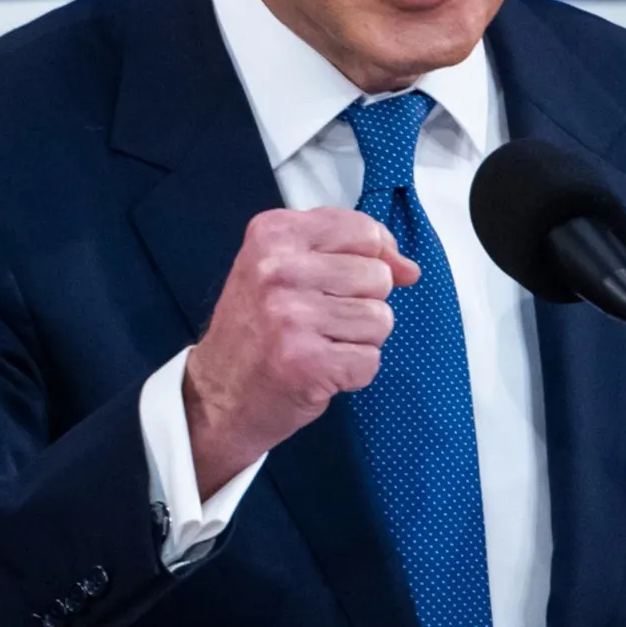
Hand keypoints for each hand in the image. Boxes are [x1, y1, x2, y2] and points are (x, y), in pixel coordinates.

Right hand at [184, 208, 420, 494]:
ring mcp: (290, 316)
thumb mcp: (285, 268)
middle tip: (318, 321)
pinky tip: (319, 371)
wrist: (216, 396)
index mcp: (273, 234)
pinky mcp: (305, 361)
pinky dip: (352, 373)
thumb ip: (348, 253)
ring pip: (380, 319)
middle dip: (361, 303)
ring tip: (318, 345)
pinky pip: (370, 361)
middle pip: (378, 276)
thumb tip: (410, 269)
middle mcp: (278, 269)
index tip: (352, 280)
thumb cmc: (257, 330)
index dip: (376, 256)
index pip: (362, 229)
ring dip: (358, 340)